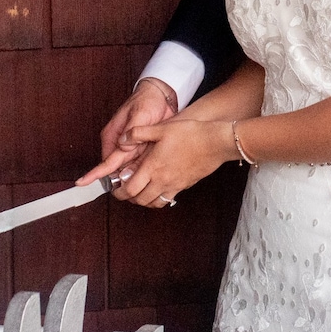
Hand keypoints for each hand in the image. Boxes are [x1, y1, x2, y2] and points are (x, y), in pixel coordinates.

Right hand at [79, 78, 178, 186]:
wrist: (162, 95)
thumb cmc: (146, 101)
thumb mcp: (138, 115)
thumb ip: (131, 132)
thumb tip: (123, 146)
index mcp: (112, 136)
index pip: (106, 160)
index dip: (97, 173)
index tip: (83, 182)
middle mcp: (120, 144)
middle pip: (118, 168)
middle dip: (122, 179)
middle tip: (130, 188)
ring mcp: (131, 148)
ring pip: (129, 169)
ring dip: (135, 175)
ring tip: (142, 183)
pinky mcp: (142, 149)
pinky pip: (140, 164)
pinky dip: (144, 170)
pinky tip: (150, 175)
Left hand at [117, 117, 235, 207]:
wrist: (216, 142)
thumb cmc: (191, 134)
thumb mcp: (161, 128)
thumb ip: (138, 133)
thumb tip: (123, 139)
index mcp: (153, 167)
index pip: (130, 189)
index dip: (118, 191)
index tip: (114, 187)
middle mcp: (162, 180)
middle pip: (139, 200)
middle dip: (128, 198)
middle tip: (123, 190)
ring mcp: (175, 185)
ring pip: (153, 203)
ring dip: (143, 200)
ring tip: (139, 191)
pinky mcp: (185, 186)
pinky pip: (167, 199)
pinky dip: (158, 199)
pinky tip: (157, 188)